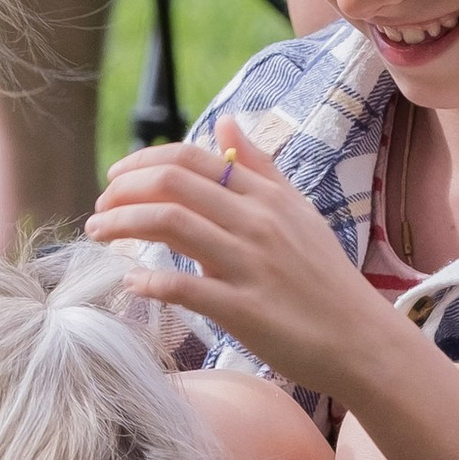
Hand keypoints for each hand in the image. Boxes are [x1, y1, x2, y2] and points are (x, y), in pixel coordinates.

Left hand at [88, 123, 388, 395]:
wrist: (360, 339)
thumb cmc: (324, 277)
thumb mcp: (297, 211)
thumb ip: (259, 166)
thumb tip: (226, 121)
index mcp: (266, 196)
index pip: (192, 158)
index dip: (143, 162)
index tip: (116, 178)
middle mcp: (256, 222)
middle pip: (172, 184)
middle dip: (122, 190)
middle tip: (99, 207)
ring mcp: (249, 264)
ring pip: (170, 224)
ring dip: (122, 224)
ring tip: (98, 234)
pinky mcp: (243, 309)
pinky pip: (183, 286)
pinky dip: (149, 280)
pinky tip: (131, 281)